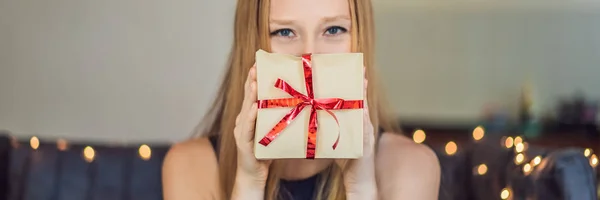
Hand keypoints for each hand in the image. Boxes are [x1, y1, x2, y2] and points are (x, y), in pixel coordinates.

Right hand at [232, 65, 270, 198]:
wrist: (254, 174)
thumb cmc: (265, 152)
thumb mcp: (274, 131)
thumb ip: (279, 118)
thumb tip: (300, 104)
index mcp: (251, 116)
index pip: (252, 94)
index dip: (254, 78)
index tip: (258, 63)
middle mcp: (243, 120)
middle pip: (247, 97)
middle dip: (251, 81)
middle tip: (255, 66)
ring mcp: (241, 131)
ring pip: (246, 109)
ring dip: (250, 95)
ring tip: (255, 82)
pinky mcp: (243, 143)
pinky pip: (246, 128)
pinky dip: (250, 117)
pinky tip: (254, 108)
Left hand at [335, 71, 377, 199]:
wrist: (359, 181)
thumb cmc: (347, 161)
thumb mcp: (333, 141)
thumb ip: (326, 129)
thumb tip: (309, 118)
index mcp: (356, 124)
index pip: (356, 102)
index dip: (356, 87)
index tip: (355, 71)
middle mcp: (364, 127)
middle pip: (363, 103)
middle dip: (362, 86)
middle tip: (361, 70)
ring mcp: (367, 135)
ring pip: (366, 113)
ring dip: (365, 98)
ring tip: (363, 83)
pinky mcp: (367, 145)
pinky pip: (366, 129)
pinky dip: (364, 119)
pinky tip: (363, 109)